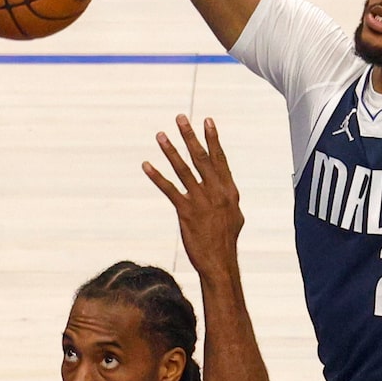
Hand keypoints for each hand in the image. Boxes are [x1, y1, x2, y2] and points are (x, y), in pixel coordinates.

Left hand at [142, 115, 243, 281]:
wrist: (220, 262)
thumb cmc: (226, 242)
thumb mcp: (235, 217)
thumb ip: (229, 200)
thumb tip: (229, 194)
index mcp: (229, 191)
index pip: (220, 160)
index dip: (213, 139)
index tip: (207, 121)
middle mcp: (216, 192)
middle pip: (201, 158)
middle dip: (190, 136)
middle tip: (180, 118)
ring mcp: (201, 201)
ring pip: (183, 170)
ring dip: (171, 151)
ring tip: (160, 135)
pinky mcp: (186, 212)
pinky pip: (169, 189)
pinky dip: (157, 176)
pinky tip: (146, 165)